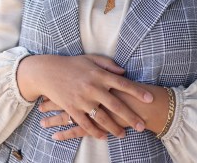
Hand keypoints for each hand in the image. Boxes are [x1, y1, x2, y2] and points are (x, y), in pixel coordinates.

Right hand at [17, 54, 152, 139]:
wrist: (47, 71)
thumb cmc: (71, 64)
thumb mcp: (90, 59)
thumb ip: (108, 64)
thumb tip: (124, 72)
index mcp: (99, 74)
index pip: (123, 84)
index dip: (137, 92)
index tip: (150, 99)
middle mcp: (92, 87)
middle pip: (116, 105)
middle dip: (131, 117)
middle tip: (142, 126)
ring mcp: (82, 99)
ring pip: (102, 118)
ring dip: (115, 128)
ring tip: (124, 135)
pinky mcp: (72, 108)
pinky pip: (86, 124)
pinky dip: (95, 132)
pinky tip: (104, 136)